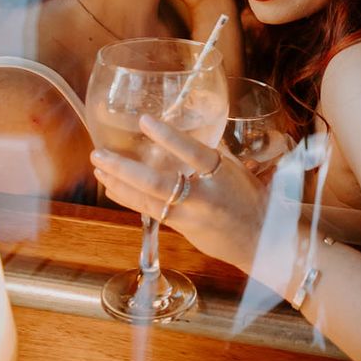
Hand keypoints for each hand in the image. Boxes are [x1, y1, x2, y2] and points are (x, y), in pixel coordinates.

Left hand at [91, 116, 266, 271]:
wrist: (262, 240)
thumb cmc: (251, 199)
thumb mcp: (236, 170)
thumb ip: (212, 152)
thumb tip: (192, 126)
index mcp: (222, 174)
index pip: (194, 152)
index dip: (169, 137)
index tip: (144, 120)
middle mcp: (204, 196)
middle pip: (159, 183)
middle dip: (125, 169)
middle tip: (99, 154)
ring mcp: (192, 216)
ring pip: (148, 202)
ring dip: (120, 185)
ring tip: (99, 169)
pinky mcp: (183, 230)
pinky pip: (150, 212)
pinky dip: (129, 199)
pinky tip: (112, 188)